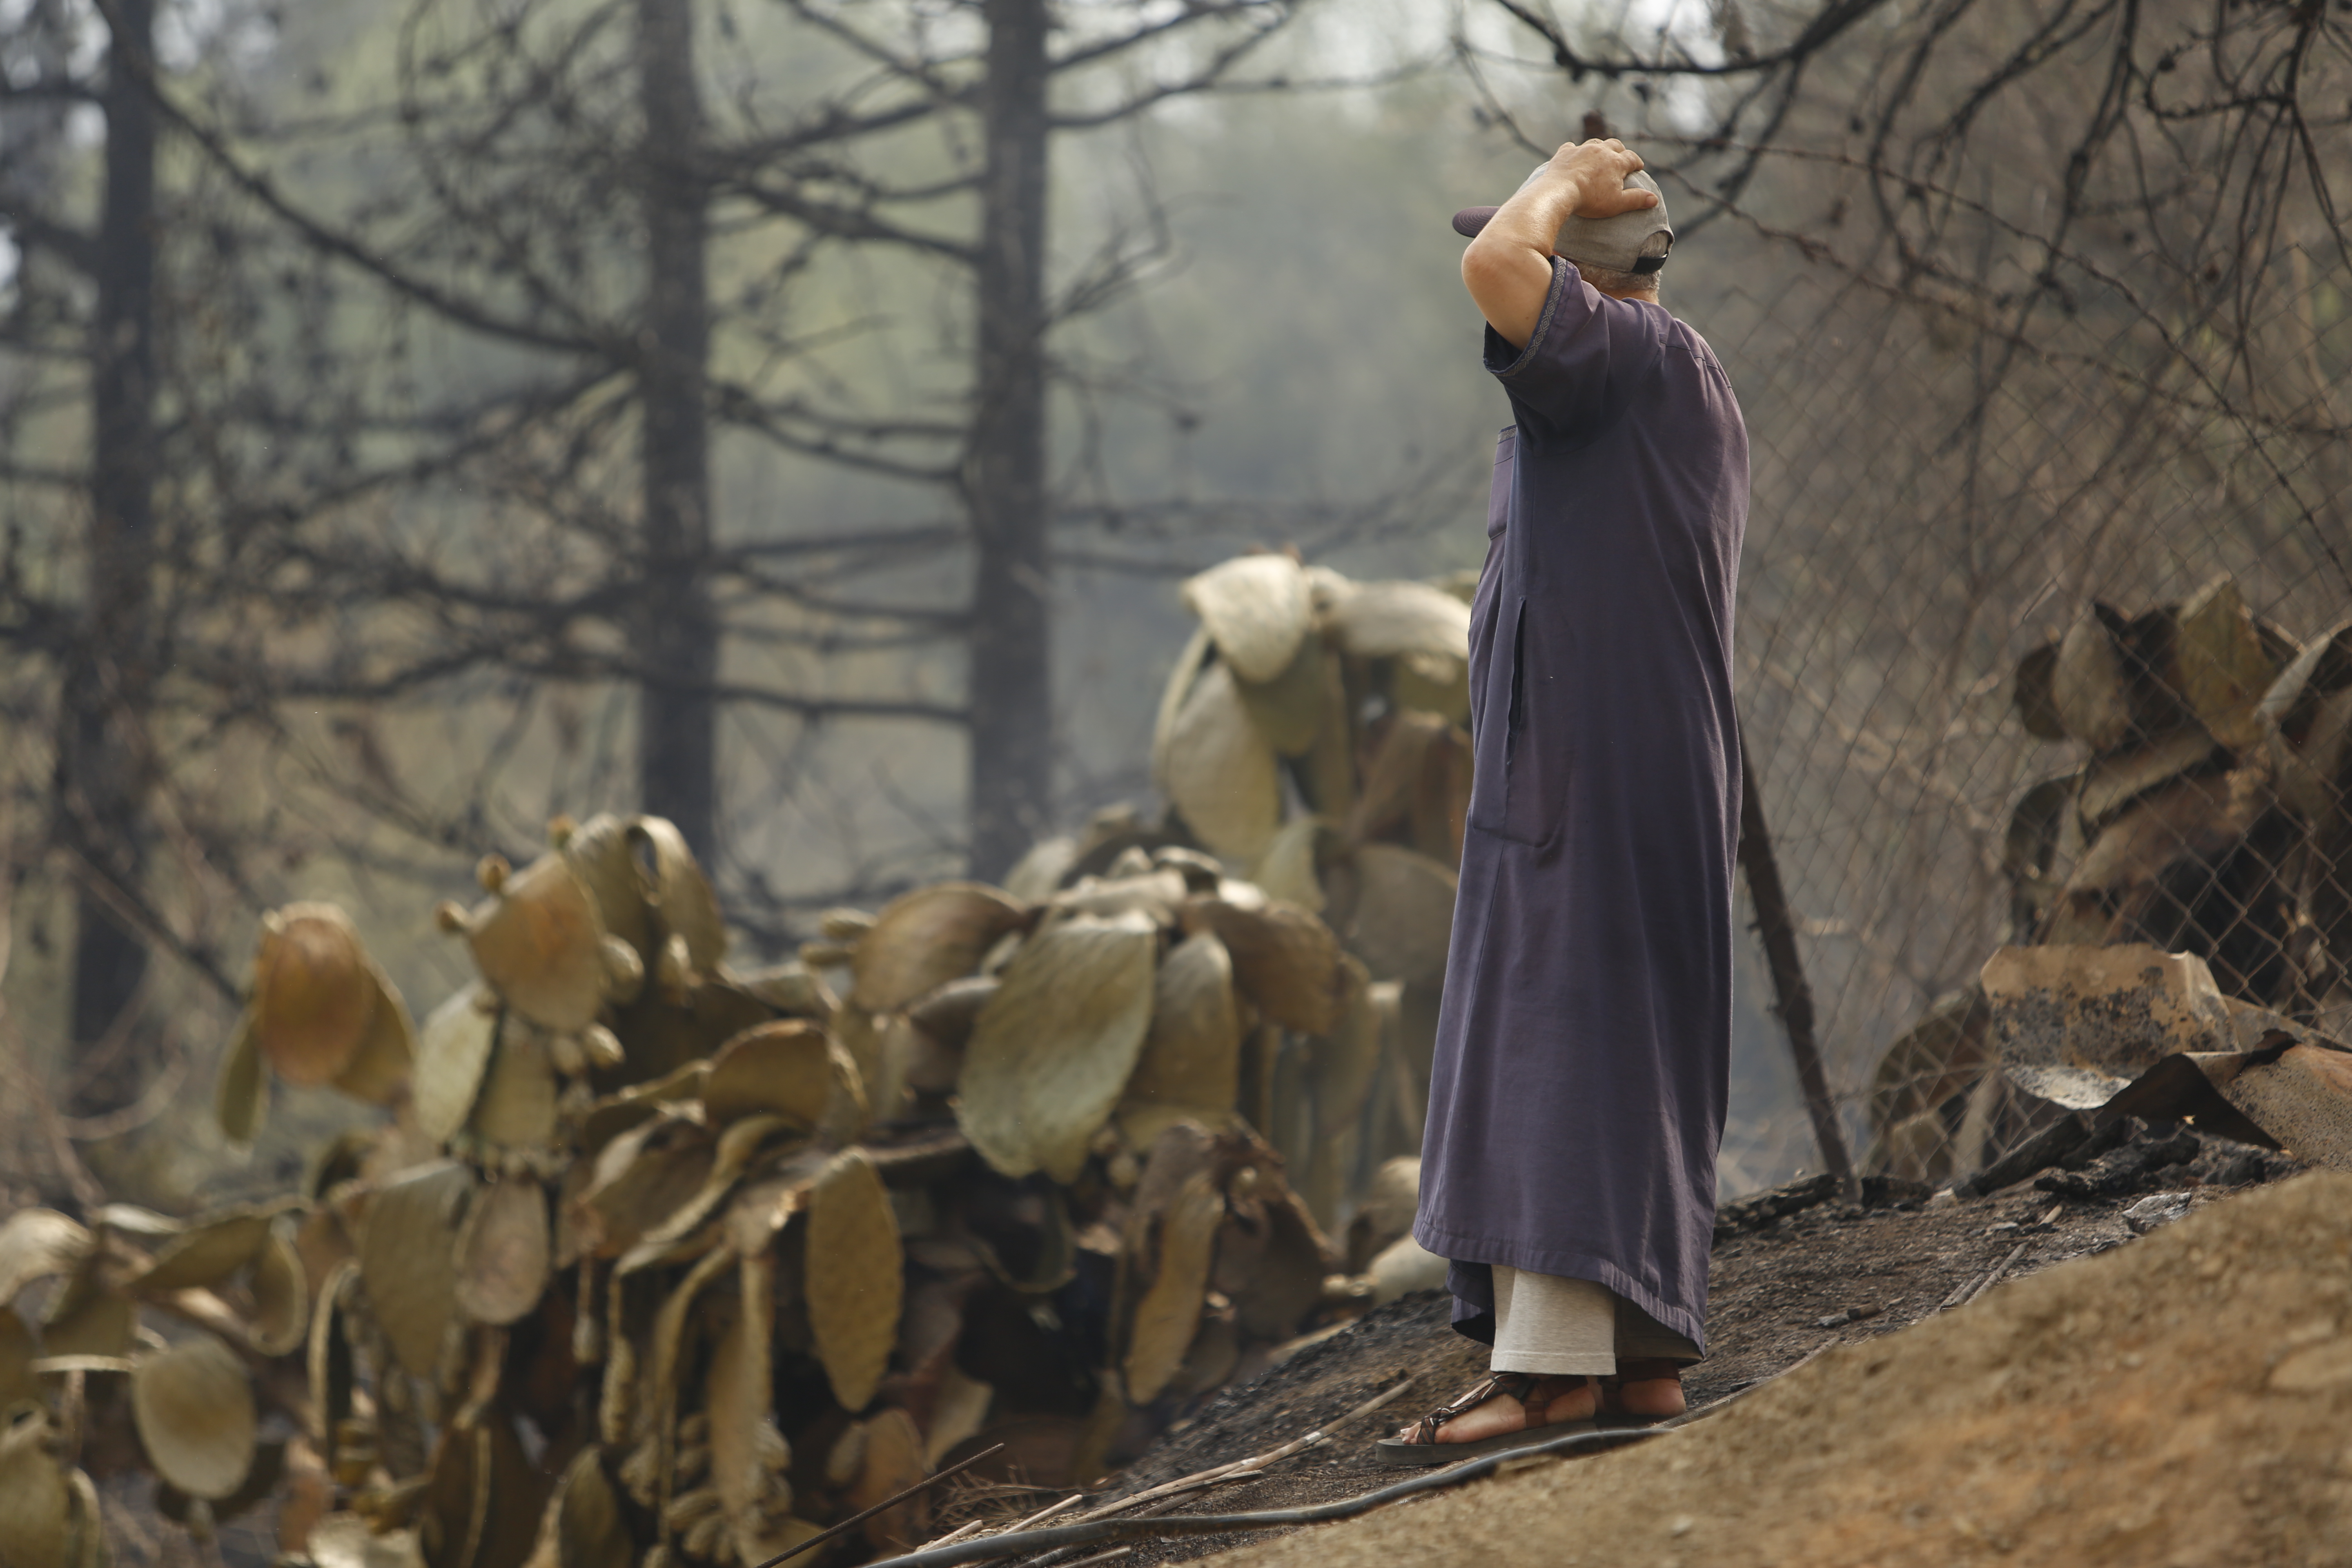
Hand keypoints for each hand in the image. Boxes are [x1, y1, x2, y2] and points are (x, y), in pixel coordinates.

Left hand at [1543, 138, 1657, 219]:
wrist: (1560, 191)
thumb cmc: (1590, 200)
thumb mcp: (1617, 204)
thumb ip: (1636, 200)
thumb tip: (1654, 200)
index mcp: (1616, 162)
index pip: (1631, 158)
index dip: (1636, 163)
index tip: (1638, 167)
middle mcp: (1601, 151)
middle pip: (1615, 145)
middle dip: (1620, 150)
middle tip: (1622, 157)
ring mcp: (1582, 149)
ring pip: (1595, 142)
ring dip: (1600, 147)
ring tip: (1601, 154)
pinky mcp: (1565, 153)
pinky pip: (1571, 147)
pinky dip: (1575, 150)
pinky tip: (1574, 154)